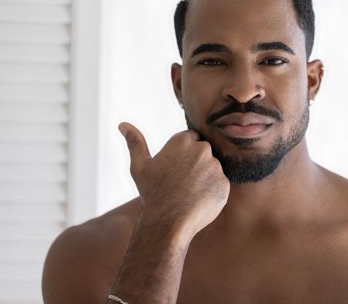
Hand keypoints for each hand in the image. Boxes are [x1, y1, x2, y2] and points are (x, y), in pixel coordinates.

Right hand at [118, 122, 229, 237]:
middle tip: (181, 183)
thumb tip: (122, 124)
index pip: (191, 139)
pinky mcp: (224, 184)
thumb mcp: (139, 166)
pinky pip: (219, 185)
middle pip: (203, 152)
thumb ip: (135, 142)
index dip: (183, 155)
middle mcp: (202, 149)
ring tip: (188, 193)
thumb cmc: (152, 193)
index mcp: (183, 140)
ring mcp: (215, 167)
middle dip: (195, 164)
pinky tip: (198, 201)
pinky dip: (211, 192)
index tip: (175, 169)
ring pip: (212, 169)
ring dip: (204, 178)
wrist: (168, 222)